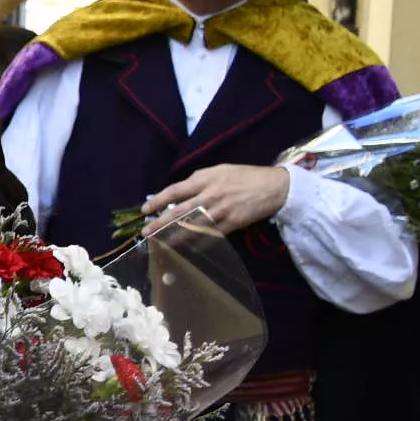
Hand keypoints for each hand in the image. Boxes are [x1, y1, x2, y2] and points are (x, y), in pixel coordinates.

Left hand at [143, 164, 290, 233]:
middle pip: (179, 211)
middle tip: (146, 232)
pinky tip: (186, 250)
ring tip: (160, 244)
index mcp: (206, 179)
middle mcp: (211, 195)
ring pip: (193, 226)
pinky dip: (197, 244)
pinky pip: (210, 236)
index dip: (158, 200)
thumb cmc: (244, 177)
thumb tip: (178, 194)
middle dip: (160, 223)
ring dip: (174, 237)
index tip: (145, 210)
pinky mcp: (232, 223)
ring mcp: (221, 210)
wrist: (273, 186)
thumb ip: (198, 181)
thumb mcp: (219, 171)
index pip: (175, 190)